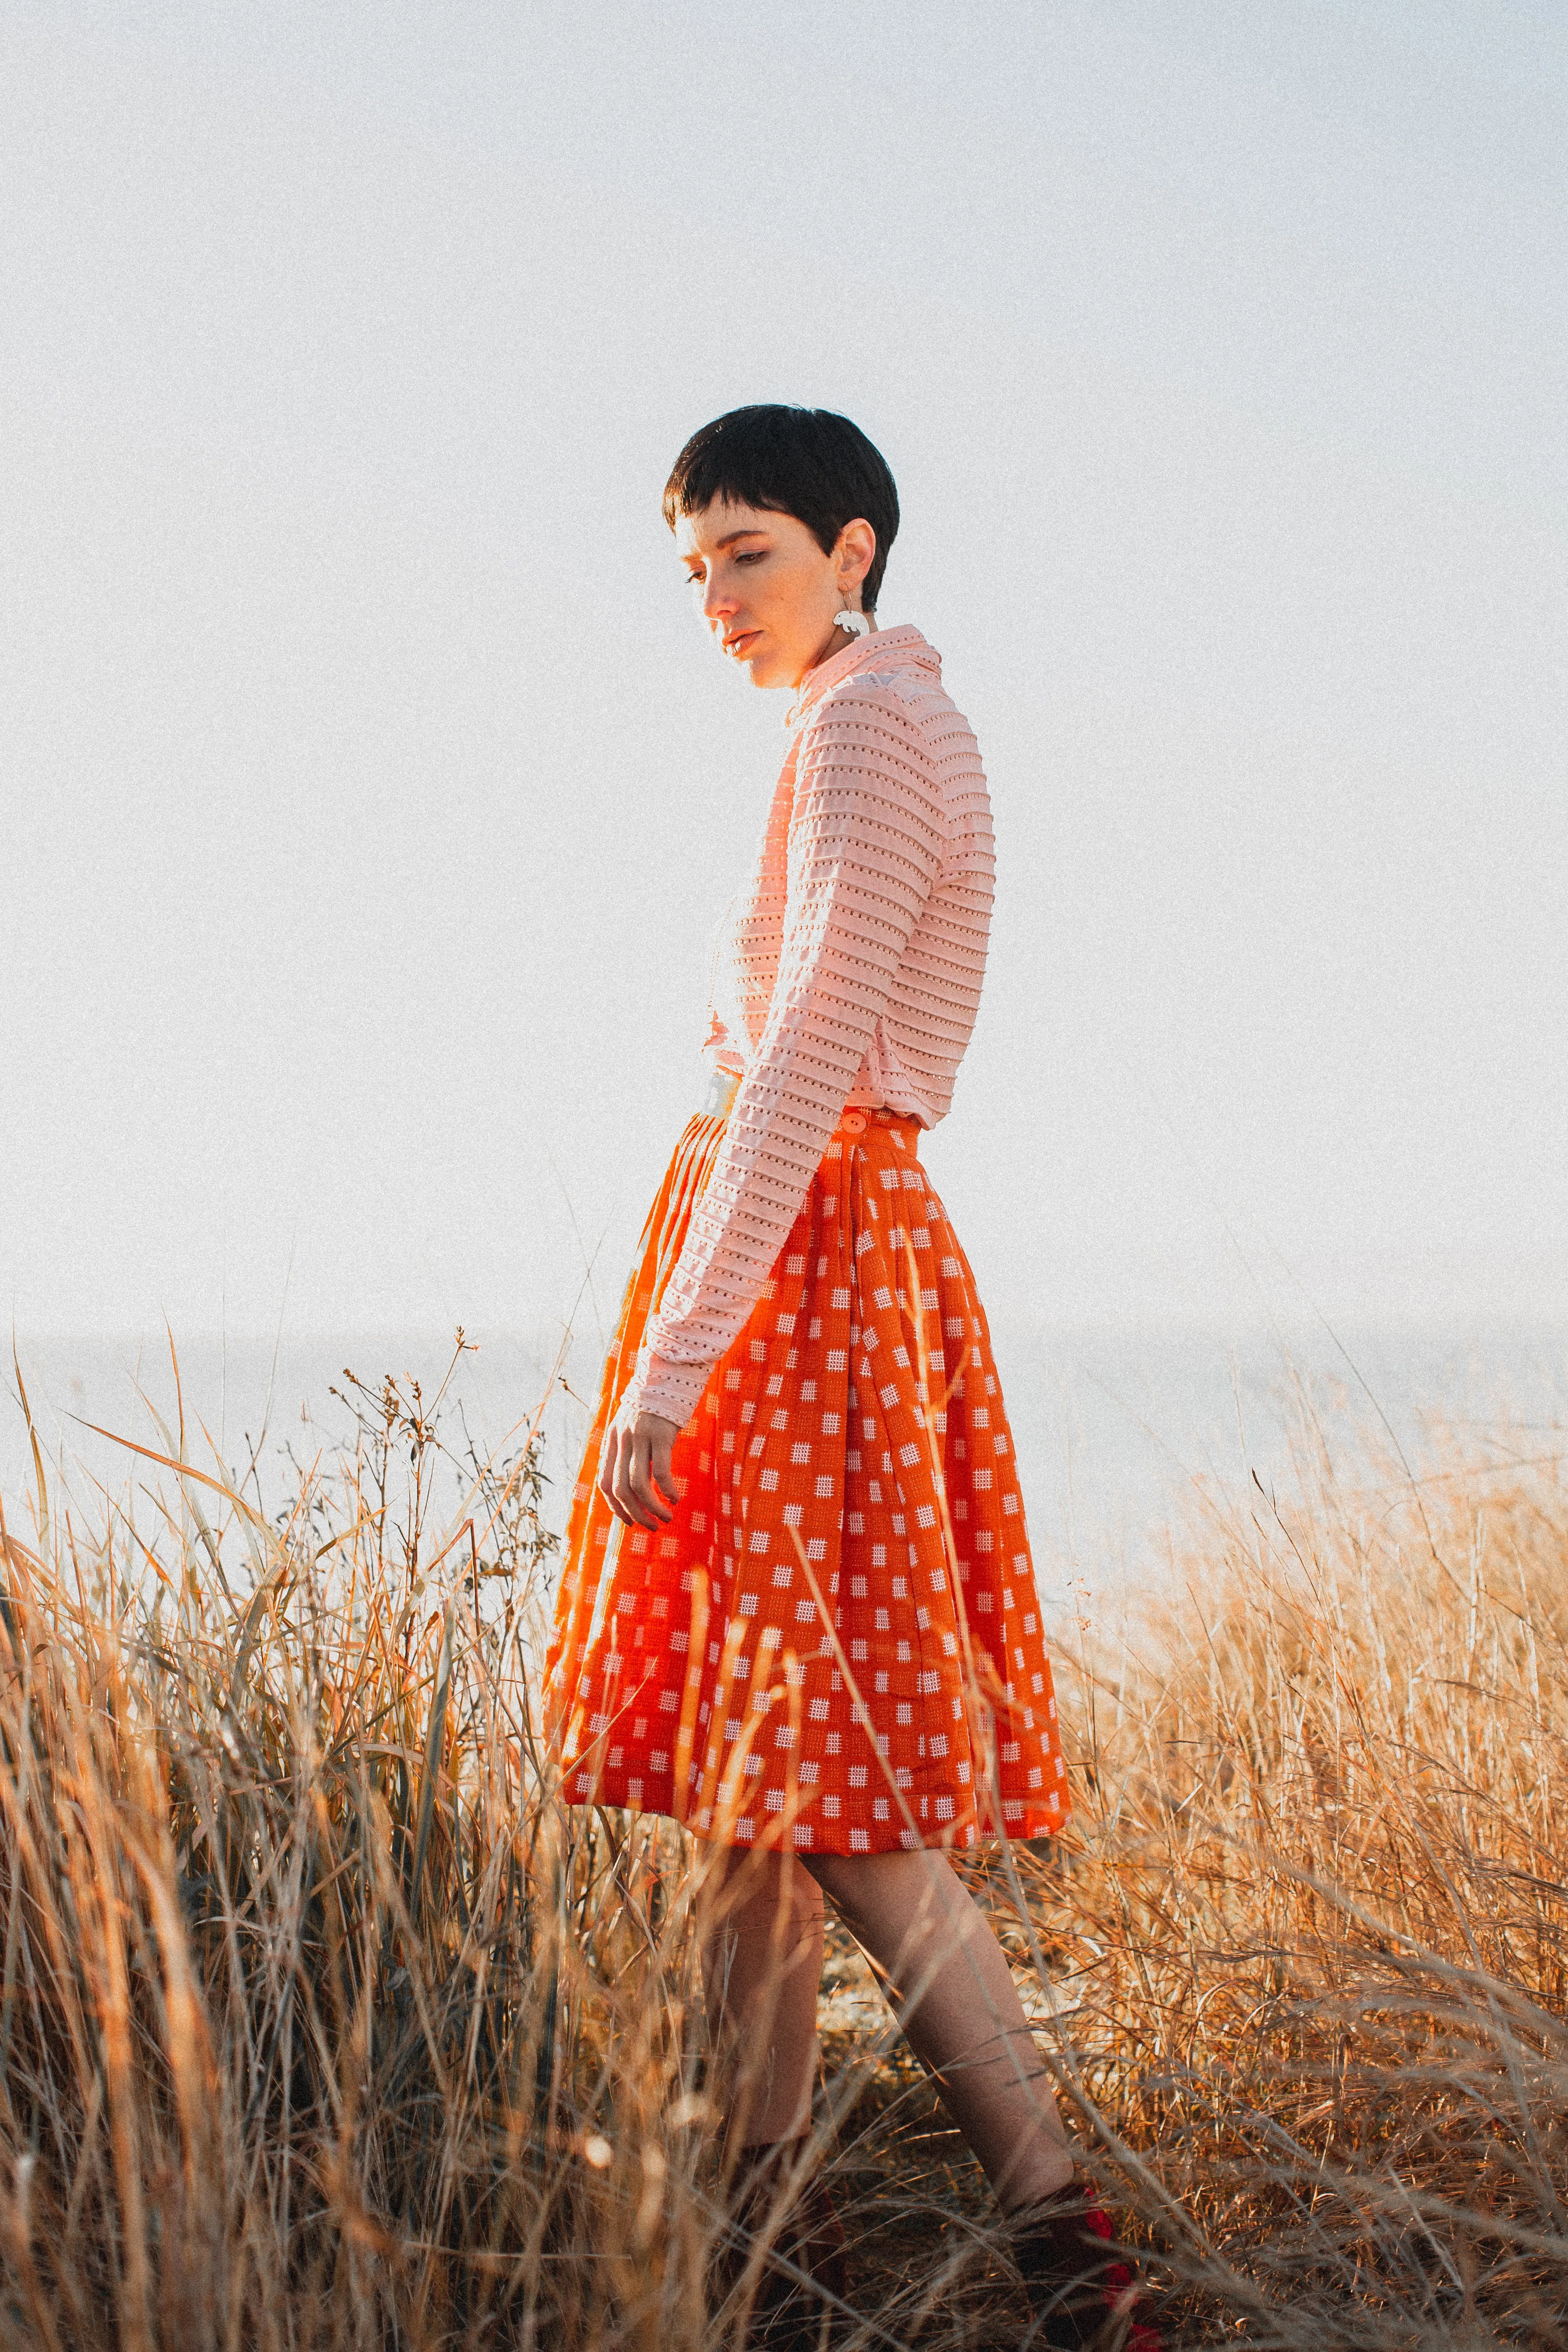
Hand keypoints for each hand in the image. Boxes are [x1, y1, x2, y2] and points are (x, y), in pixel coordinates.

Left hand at [599, 1408, 681, 1529]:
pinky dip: (667, 1490)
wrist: (668, 1374)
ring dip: (652, 1507)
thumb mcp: (632, 1426)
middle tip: (652, 1527)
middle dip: (636, 1514)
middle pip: (621, 1489)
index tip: (630, 1522)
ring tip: (667, 1518)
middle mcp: (622, 1439)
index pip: (605, 1483)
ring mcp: (640, 1436)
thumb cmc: (654, 1405)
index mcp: (613, 1440)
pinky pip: (661, 1471)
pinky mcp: (661, 1434)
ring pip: (639, 1484)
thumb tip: (633, 1484)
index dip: (615, 1507)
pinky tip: (676, 1498)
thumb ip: (629, 1449)